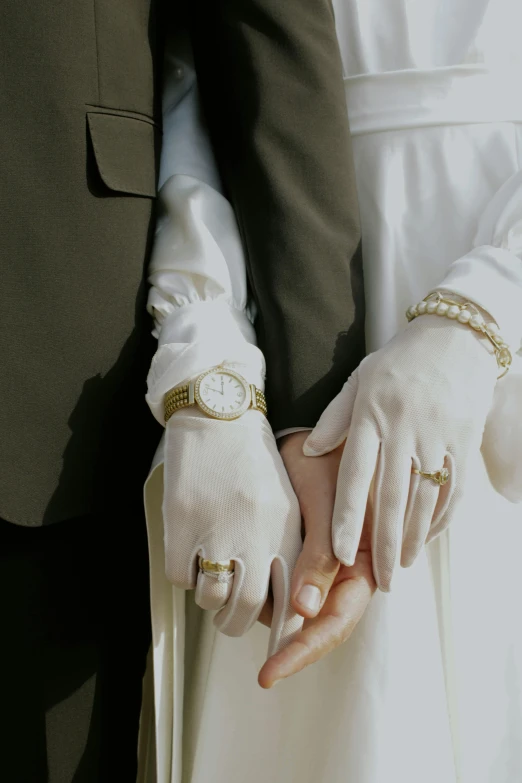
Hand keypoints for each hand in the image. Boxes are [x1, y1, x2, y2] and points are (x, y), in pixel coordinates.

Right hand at [162, 408, 302, 655]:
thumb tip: (286, 597)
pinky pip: (180, 576)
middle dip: (237, 623)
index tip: (274, 631)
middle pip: (247, 607)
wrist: (217, 418)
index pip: (289, 594)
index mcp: (286, 528)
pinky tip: (189, 554)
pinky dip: (184, 575)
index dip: (282, 622)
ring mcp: (216, 530)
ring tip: (210, 582)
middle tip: (231, 620)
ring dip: (209, 598)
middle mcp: (255, 534)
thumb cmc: (251, 461)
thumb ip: (287, 548)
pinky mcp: (182, 525)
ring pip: (210, 596)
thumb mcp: (283, 502)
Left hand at [257, 432, 375, 686]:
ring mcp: (328, 564)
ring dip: (280, 620)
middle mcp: (350, 568)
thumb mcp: (324, 503)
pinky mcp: (307, 553)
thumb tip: (303, 610)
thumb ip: (318, 555)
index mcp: (366, 558)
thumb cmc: (325, 456)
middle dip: (294, 646)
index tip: (272, 670)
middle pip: (325, 622)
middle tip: (264, 669)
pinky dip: (272, 594)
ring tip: (249, 617)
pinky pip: (291, 585)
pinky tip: (252, 593)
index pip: (338, 618)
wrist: (308, 427)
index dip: (307, 648)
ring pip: (305, 609)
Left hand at [304, 314, 498, 590]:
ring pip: (425, 498)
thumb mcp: (359, 380)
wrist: (455, 337)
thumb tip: (309, 451)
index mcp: (371, 414)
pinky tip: (430, 537)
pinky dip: (443, 517)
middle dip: (385, 545)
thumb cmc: (399, 361)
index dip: (349, 518)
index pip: (355, 476)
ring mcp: (437, 434)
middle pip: (392, 497)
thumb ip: (334, 418)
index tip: (341, 554)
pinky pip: (455, 487)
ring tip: (403, 567)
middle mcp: (403, 428)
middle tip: (380, 582)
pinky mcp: (465, 439)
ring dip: (415, 538)